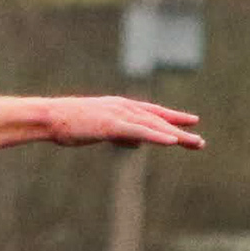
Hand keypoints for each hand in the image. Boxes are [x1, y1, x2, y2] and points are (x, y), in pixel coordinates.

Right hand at [42, 97, 204, 149]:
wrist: (49, 117)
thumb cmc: (68, 124)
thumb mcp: (98, 129)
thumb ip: (120, 134)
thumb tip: (138, 142)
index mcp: (119, 107)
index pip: (152, 112)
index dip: (172, 117)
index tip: (191, 121)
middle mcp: (123, 107)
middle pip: (158, 119)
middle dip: (180, 130)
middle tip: (200, 142)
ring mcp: (118, 114)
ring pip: (154, 125)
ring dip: (175, 135)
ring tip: (195, 143)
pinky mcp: (112, 124)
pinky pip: (140, 131)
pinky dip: (157, 135)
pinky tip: (173, 141)